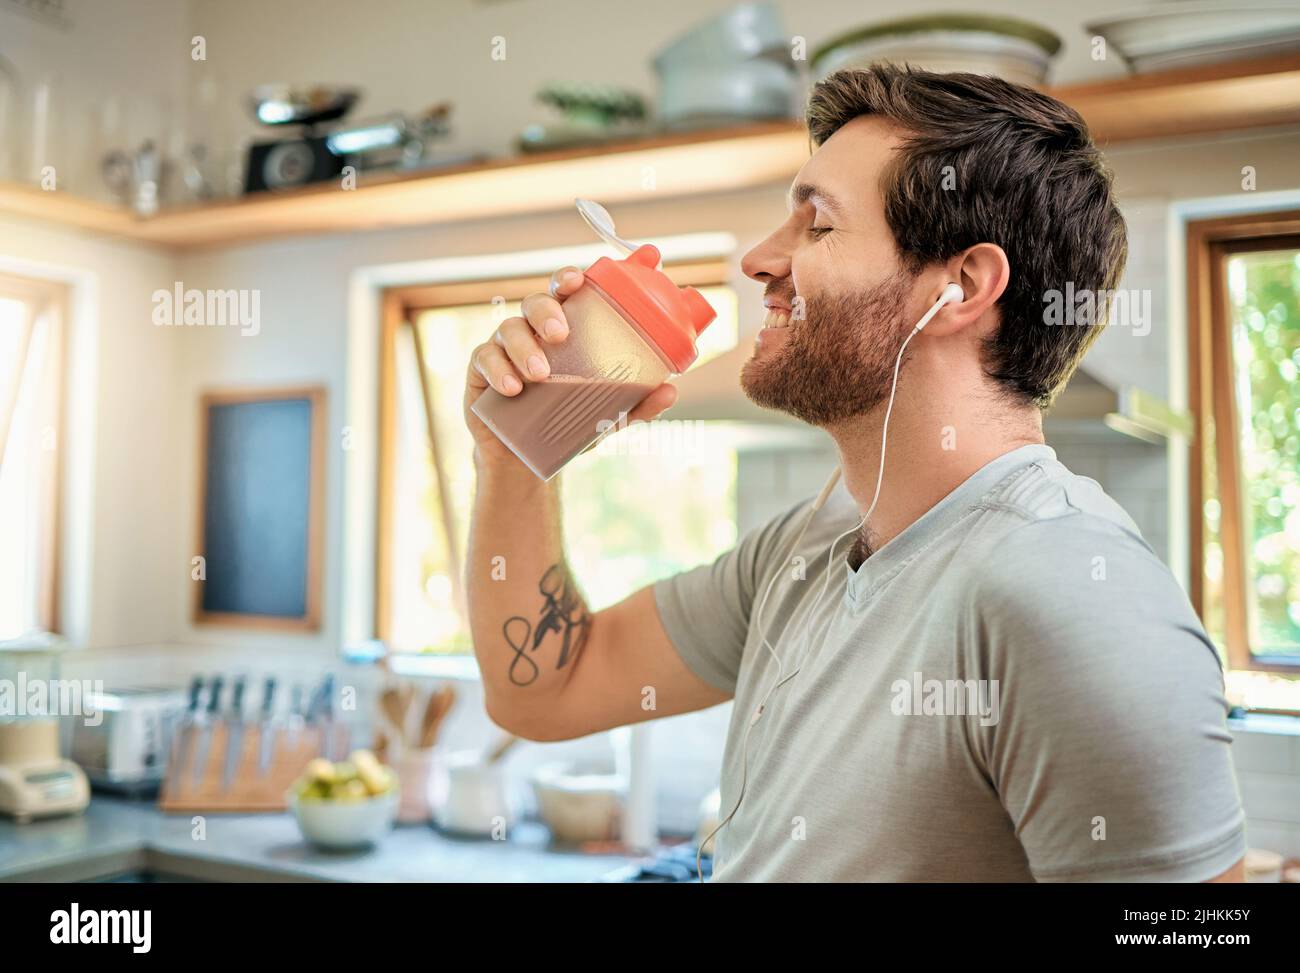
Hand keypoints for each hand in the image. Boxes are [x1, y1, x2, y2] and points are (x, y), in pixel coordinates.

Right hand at [464, 265, 678, 466]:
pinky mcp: (480, 371)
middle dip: (546, 312)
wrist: (527, 459)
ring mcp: (504, 348)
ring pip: (509, 329)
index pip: (565, 293)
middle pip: (534, 303)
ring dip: (524, 347)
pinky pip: (484, 358)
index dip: (568, 278)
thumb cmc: (568, 423)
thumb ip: (635, 404)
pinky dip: (498, 370)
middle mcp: (533, 332)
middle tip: (561, 334)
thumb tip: (670, 393)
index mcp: (564, 330)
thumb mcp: (606, 417)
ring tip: (540, 375)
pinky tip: (513, 388)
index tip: (578, 279)